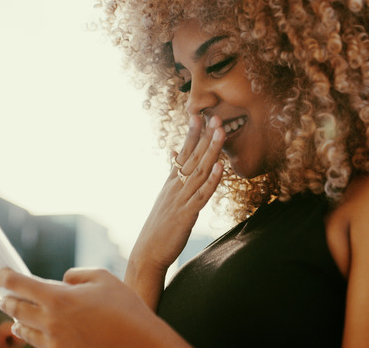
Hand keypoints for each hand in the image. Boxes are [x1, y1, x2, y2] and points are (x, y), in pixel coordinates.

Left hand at [0, 267, 189, 347]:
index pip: (20, 285)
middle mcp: (51, 322)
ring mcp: (55, 343)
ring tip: (15, 318)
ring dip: (18, 322)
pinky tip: (33, 334)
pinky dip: (34, 337)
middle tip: (3, 297)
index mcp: (58, 298)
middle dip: (7, 301)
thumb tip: (63, 280)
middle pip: (16, 310)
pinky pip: (41, 345)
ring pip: (25, 332)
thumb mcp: (103, 277)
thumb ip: (77, 275)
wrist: (140, 344)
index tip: (0, 275)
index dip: (6, 277)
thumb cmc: (125, 308)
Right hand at [125, 114, 224, 307]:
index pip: (183, 152)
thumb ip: (172, 174)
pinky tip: (220, 167)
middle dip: (205, 136)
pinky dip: (212, 180)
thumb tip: (175, 153)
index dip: (192, 134)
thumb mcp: (165, 196)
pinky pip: (202, 194)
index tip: (199, 115)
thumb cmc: (158, 226)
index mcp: (171, 182)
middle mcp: (175, 186)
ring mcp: (181, 199)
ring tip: (220, 132)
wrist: (147, 252)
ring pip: (199, 171)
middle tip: (214, 115)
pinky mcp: (187, 214)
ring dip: (211, 151)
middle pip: (192, 157)